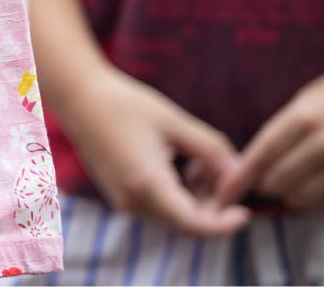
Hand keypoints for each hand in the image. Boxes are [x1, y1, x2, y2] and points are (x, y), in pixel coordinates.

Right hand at [59, 64, 249, 236]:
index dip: (224, 225)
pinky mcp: (120, 194)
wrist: (78, 98)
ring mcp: (123, 200)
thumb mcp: (175, 122)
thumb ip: (212, 150)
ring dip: (197, 198)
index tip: (245, 212)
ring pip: (174, 215)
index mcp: (147, 182)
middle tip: (225, 171)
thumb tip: (238, 174)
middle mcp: (133, 199)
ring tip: (203, 163)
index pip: (194, 224)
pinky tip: (184, 166)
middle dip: (214, 204)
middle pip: (187, 221)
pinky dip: (179, 194)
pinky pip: (159, 207)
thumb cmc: (125, 104)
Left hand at [215, 71, 323, 213]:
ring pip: (304, 199)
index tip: (221, 195)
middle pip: (278, 183)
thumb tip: (247, 167)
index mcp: (305, 118)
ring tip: (304, 178)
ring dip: (297, 195)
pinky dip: (322, 204)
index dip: (239, 178)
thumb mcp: (308, 104)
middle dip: (270, 184)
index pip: (262, 155)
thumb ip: (281, 134)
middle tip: (275, 176)